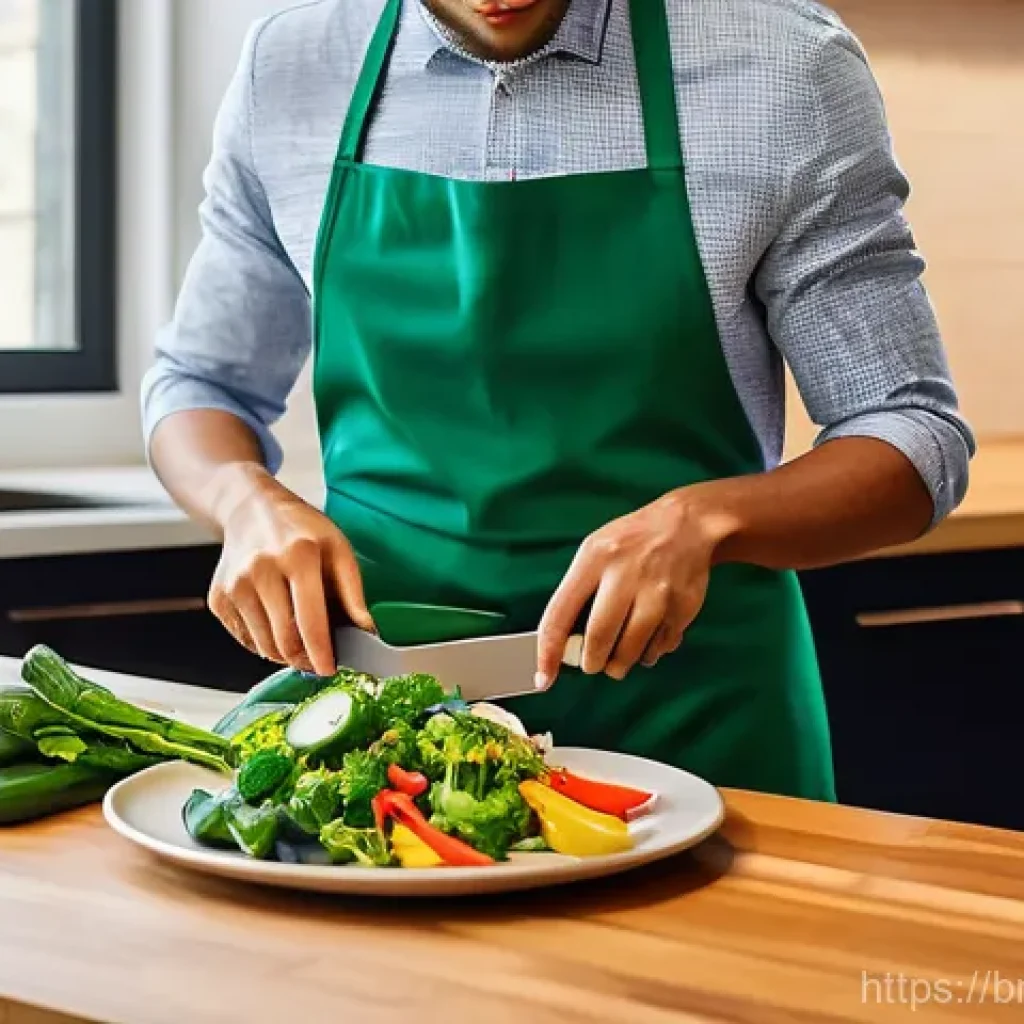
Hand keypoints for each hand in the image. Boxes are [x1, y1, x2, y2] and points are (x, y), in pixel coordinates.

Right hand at [207, 470, 373, 676]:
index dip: (321, 652)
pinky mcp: (218, 598)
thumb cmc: (301, 531)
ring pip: (264, 645)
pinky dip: (264, 642)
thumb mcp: (337, 548)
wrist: (251, 510)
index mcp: (298, 555)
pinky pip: (245, 639)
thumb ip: (353, 591)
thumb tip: (366, 630)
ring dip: (285, 653)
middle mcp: (260, 570)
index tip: (329, 669)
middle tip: (317, 660)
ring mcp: (234, 585)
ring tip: (299, 639)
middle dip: (304, 659)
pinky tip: (275, 624)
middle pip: (284, 639)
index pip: (309, 620)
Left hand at [535, 489, 733, 687]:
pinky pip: (659, 648)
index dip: (548, 651)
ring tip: (617, 657)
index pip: (560, 614)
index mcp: (594, 558)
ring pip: (631, 651)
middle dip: (592, 662)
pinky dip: (648, 653)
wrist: (687, 524)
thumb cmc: (632, 541)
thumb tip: (563, 642)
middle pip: (599, 638)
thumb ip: (578, 591)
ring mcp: (657, 592)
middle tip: (592, 664)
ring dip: (619, 664)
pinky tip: (646, 638)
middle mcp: (625, 574)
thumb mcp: (595, 550)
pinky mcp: (682, 607)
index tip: (542, 678)